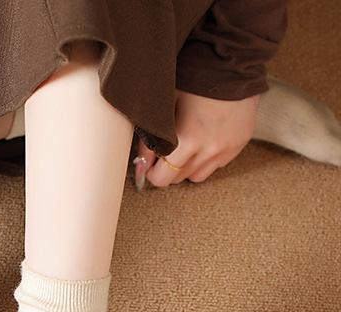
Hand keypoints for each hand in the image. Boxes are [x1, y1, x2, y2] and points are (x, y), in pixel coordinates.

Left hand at [135, 90, 259, 187]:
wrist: (233, 62)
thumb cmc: (194, 80)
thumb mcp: (165, 106)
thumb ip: (151, 138)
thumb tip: (142, 163)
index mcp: (188, 141)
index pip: (163, 178)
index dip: (153, 173)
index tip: (151, 165)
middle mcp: (209, 150)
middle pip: (179, 178)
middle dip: (169, 169)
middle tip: (165, 154)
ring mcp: (227, 148)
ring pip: (198, 175)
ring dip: (188, 167)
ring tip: (186, 147)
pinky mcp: (239, 143)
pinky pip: (217, 164)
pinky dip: (207, 158)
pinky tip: (205, 140)